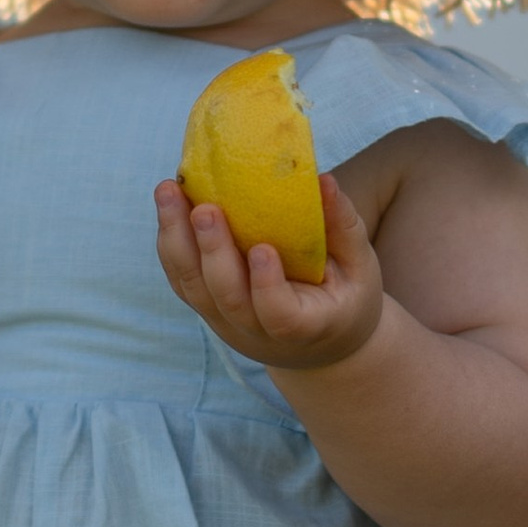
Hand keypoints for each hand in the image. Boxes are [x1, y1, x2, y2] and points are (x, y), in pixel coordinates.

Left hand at [153, 171, 386, 373]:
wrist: (318, 347)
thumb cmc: (345, 299)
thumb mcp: (360, 270)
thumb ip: (344, 228)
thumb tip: (323, 180)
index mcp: (305, 326)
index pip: (280, 315)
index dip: (268, 286)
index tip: (263, 249)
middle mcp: (257, 332)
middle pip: (226, 298)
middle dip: (211, 251)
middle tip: (204, 208)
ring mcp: (226, 323)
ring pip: (192, 287)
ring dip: (176, 239)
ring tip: (167, 192)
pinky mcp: (206, 309)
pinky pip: (181, 278)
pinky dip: (170, 241)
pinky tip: (168, 203)